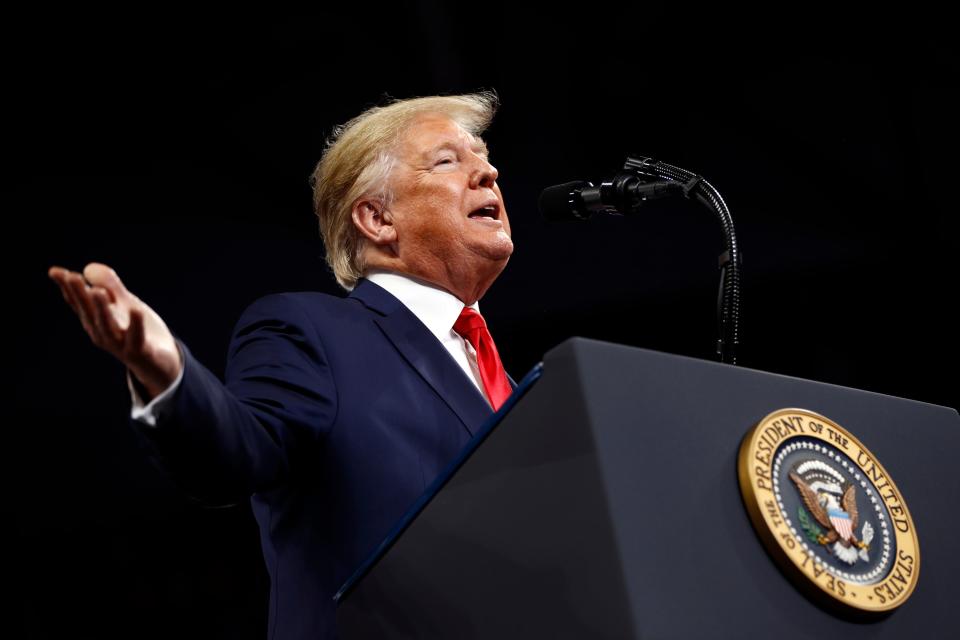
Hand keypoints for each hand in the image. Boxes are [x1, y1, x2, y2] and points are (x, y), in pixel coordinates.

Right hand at [49, 263, 182, 399]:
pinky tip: (136, 310)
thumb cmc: (137, 333)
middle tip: (72, 277)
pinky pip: (137, 339)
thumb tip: (88, 267)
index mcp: (96, 322)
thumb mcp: (124, 305)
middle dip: (80, 295)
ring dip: (102, 310)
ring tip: (97, 291)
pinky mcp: (141, 351)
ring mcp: (120, 344)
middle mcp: (103, 334)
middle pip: (89, 313)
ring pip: (108, 326)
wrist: (159, 364)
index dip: (67, 288)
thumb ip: (110, 286)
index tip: (55, 271)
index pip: (78, 303)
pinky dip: (136, 325)